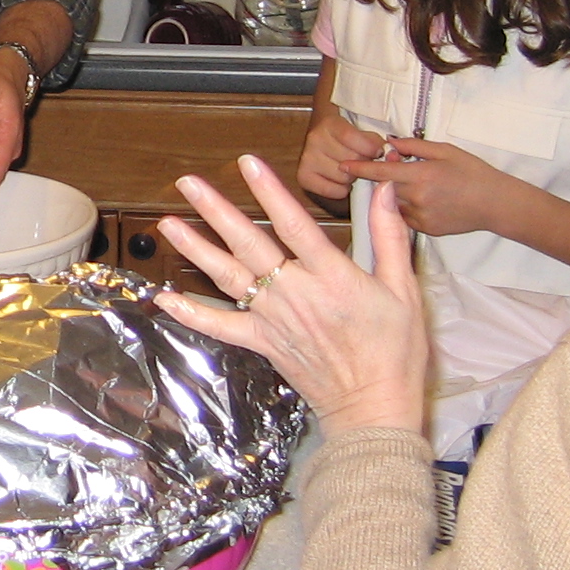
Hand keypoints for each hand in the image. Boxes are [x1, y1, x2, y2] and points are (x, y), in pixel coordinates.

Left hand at [154, 158, 428, 435]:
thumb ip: (390, 236)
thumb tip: (384, 191)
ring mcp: (274, 319)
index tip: (248, 163)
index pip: (294, 224)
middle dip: (217, 210)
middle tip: (189, 183)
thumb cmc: (394, 350)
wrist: (373, 406)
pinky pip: (221, 326)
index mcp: (332, 276)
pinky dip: (191, 314)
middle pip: (250, 244)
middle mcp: (295, 293)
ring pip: (228, 277)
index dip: (270, 191)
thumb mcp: (403, 289)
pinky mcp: (263, 343)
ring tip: (168, 224)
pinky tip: (166, 298)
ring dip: (196, 248)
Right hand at [297, 107, 386, 204]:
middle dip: (362, 164)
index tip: (378, 152)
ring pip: (343, 176)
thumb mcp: (361, 129)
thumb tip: (390, 154)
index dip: (370, 148)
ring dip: (352, 177)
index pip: (352, 138)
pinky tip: (342, 180)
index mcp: (329, 123)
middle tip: (362, 161)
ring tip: (351, 170)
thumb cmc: (348, 134)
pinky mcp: (303, 176)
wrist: (324, 134)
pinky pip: (332, 190)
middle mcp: (314, 139)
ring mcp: (306, 158)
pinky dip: (341, 189)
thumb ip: (375, 140)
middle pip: (350, 160)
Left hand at [357, 138, 519, 240]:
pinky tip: (428, 200)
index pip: (380, 173)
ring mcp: (420, 217)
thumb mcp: (445, 151)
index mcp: (421, 175)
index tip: (343, 166)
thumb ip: (414, 148)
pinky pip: (406, 217)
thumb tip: (390, 144)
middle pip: (385, 189)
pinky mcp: (425, 230)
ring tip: (421, 184)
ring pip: (394, 204)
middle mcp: (416, 198)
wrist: (494, 204)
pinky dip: (408, 207)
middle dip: (385, 179)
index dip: (359, 169)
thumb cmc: (472, 172)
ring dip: (396, 194)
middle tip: (402, 169)